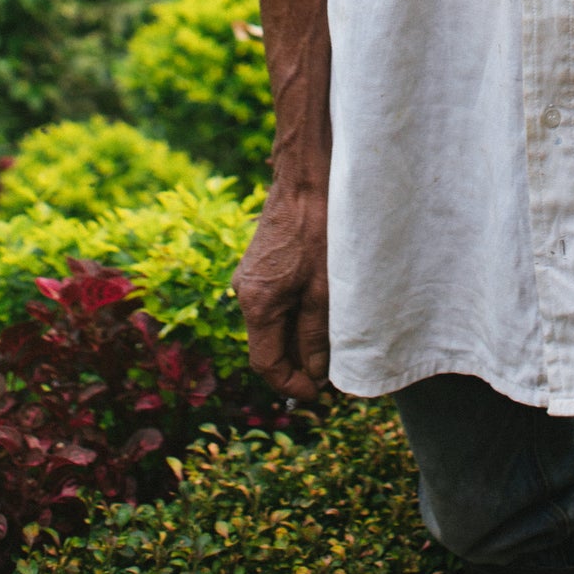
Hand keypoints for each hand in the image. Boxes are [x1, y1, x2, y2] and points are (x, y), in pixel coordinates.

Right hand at [232, 173, 329, 402]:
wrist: (304, 179)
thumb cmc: (317, 229)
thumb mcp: (323, 288)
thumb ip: (316, 334)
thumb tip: (315, 371)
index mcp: (256, 304)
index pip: (266, 364)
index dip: (291, 384)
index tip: (317, 394)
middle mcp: (244, 293)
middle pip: (266, 345)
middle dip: (295, 365)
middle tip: (328, 376)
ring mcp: (249, 277)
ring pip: (270, 325)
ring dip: (295, 340)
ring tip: (328, 346)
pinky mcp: (259, 265)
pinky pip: (272, 304)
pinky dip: (293, 317)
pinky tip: (318, 315)